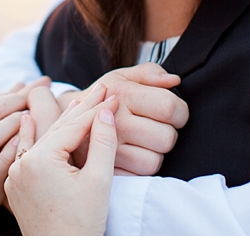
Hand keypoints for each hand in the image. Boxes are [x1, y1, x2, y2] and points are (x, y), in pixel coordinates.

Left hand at [5, 84, 118, 235]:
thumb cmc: (82, 225)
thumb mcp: (99, 181)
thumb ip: (103, 143)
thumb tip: (106, 112)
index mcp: (41, 160)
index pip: (75, 126)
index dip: (97, 108)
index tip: (114, 93)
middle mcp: (22, 163)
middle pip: (57, 128)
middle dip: (81, 108)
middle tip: (101, 89)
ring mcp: (15, 174)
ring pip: (41, 138)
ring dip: (59, 120)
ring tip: (77, 99)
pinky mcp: (14, 185)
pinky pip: (26, 152)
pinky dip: (34, 136)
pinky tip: (31, 118)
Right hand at [60, 64, 188, 174]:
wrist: (69, 121)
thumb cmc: (104, 97)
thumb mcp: (122, 76)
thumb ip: (150, 73)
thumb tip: (174, 81)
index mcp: (122, 94)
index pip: (170, 108)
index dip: (180, 111)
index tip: (173, 112)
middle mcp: (115, 122)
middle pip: (166, 138)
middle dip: (169, 132)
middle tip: (157, 126)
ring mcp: (109, 149)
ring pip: (155, 161)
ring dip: (156, 152)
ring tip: (145, 140)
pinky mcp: (107, 169)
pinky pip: (141, 175)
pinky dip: (142, 165)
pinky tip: (135, 152)